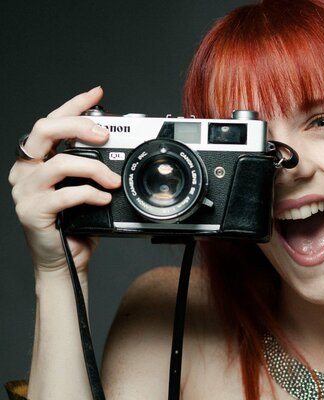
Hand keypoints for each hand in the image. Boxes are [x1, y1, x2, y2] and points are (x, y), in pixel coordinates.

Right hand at [8, 87, 121, 271]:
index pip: (52, 122)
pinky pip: (65, 195)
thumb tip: (117, 144)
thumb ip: (90, 165)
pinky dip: (90, 193)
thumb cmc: (75, 221)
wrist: (65, 259)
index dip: (73, 105)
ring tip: (114, 180)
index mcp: (38, 159)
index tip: (97, 93)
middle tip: (105, 135)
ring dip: (94, 168)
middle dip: (78, 126)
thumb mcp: (84, 187)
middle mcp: (27, 170)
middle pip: (45, 130)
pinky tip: (104, 198)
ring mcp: (26, 191)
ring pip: (60, 164)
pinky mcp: (32, 211)